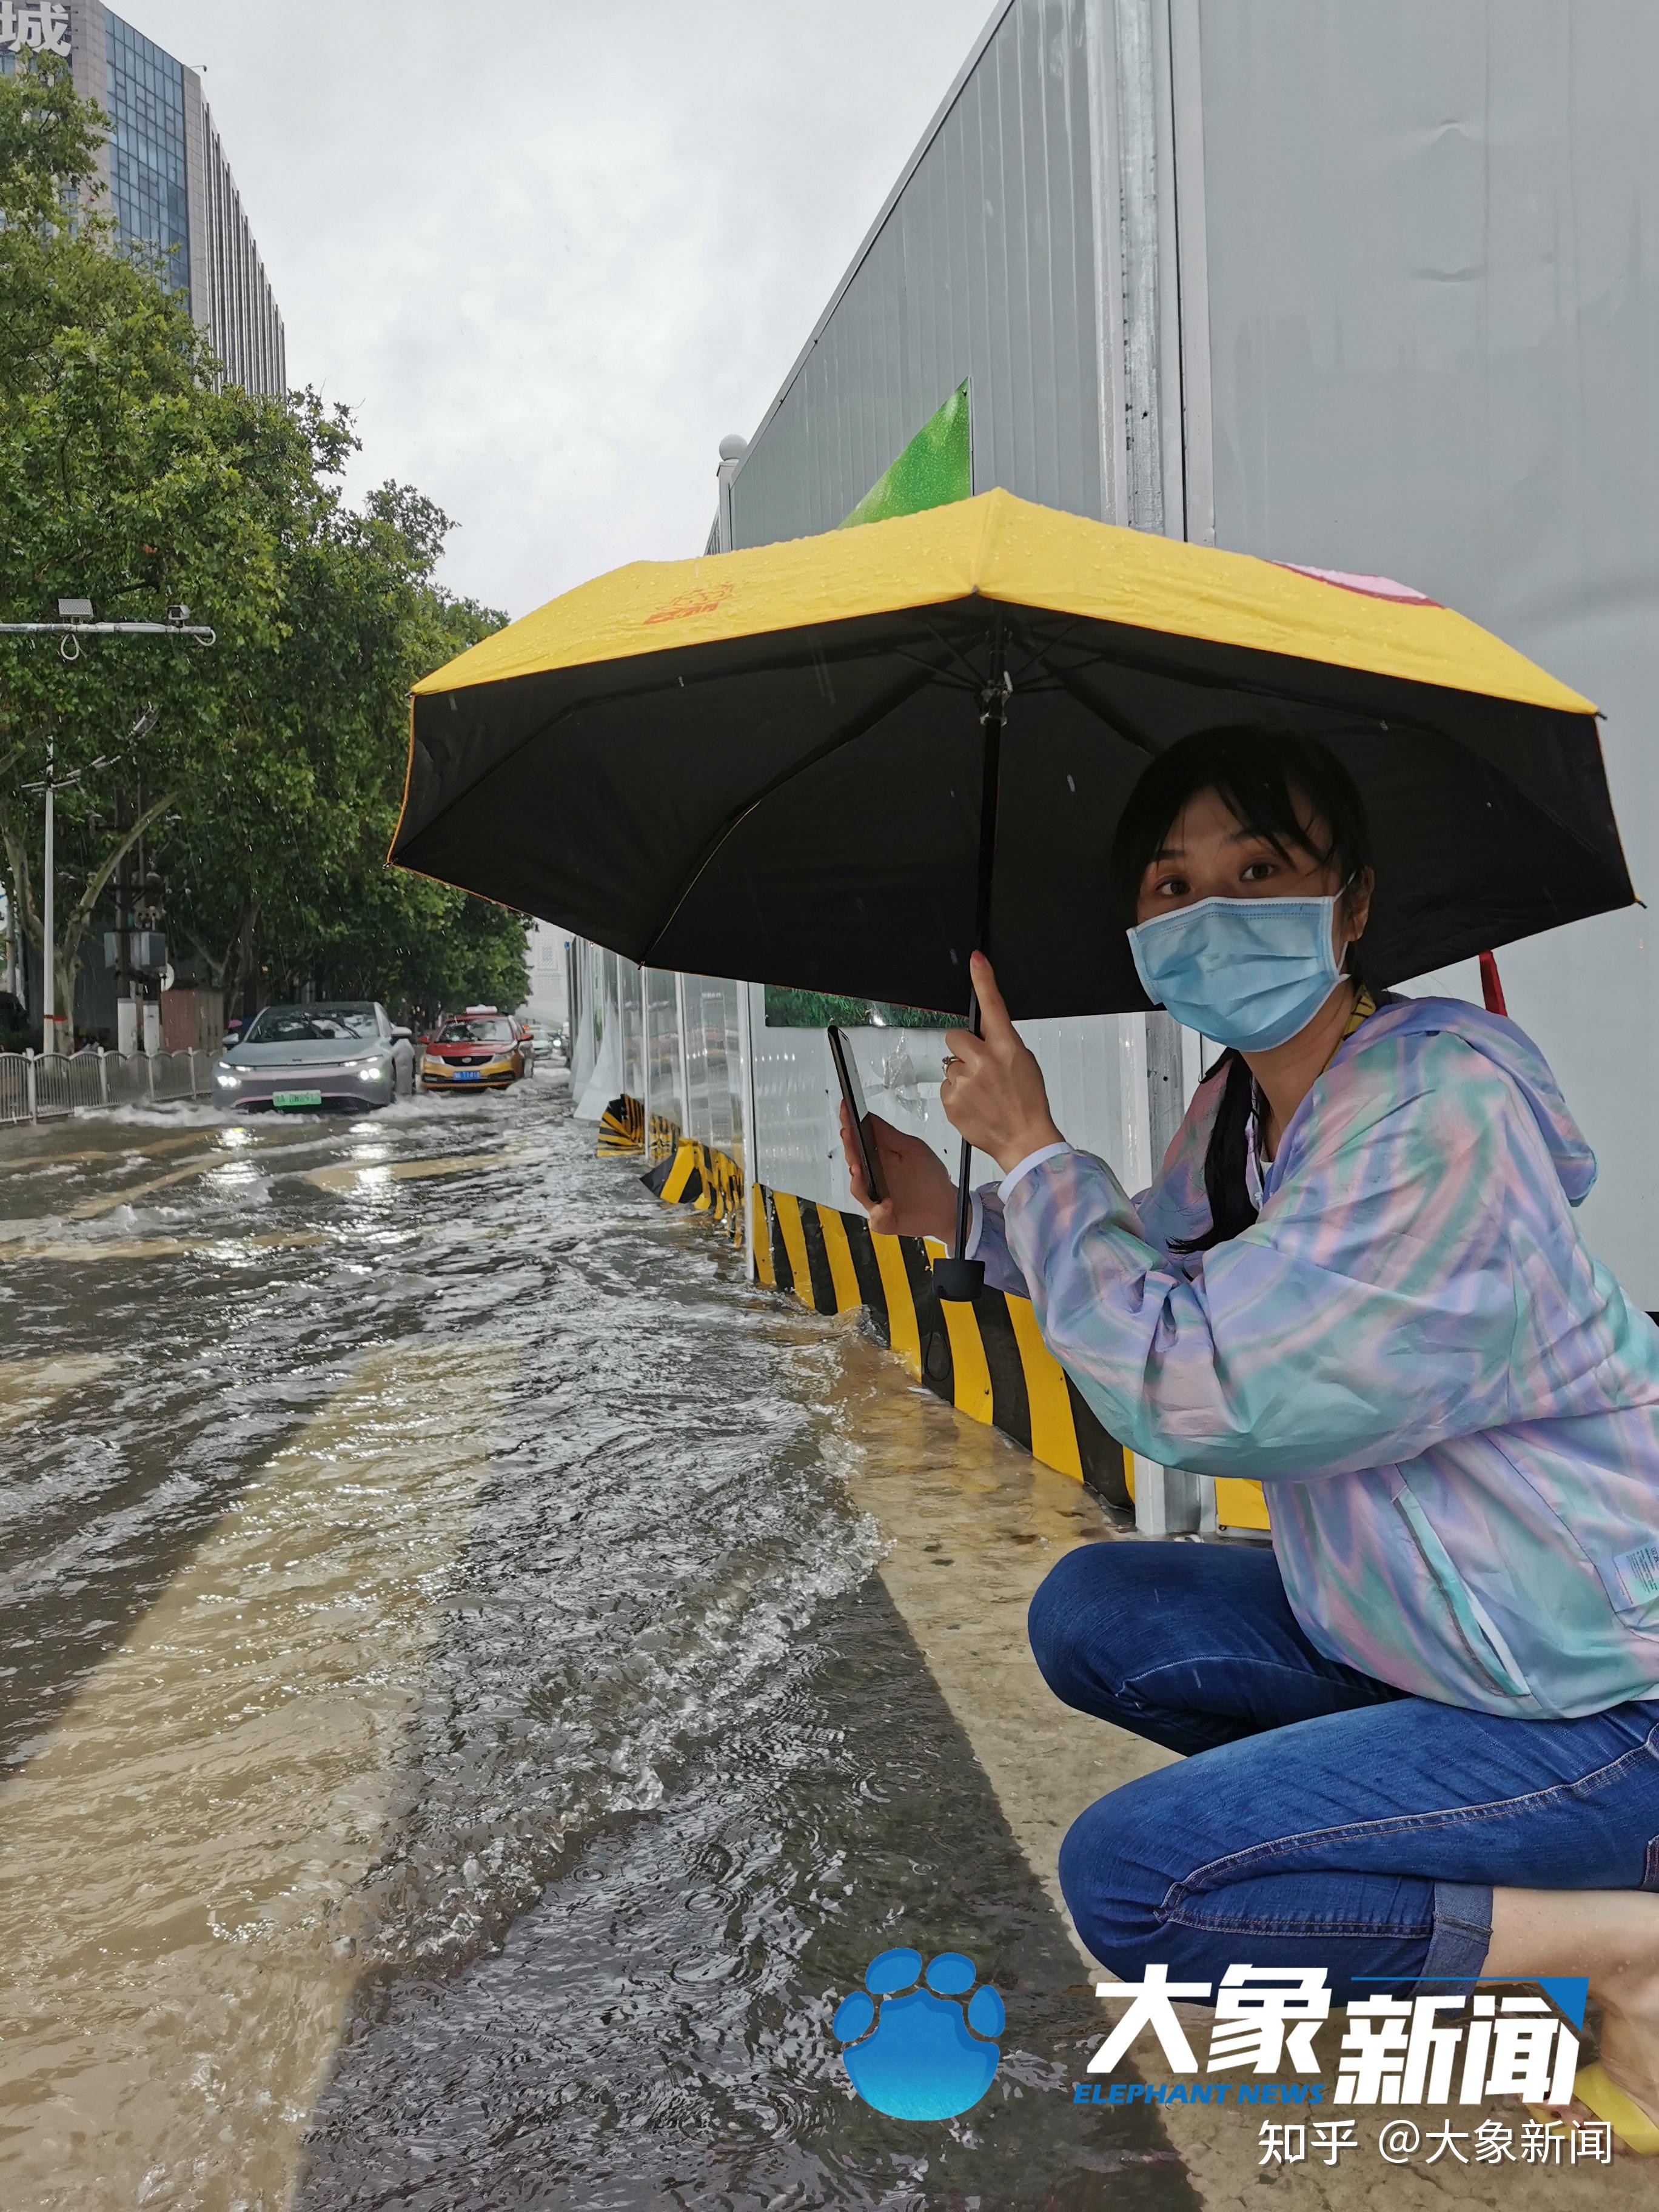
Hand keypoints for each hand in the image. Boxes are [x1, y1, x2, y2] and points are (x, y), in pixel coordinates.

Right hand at [840, 1102, 957, 1241]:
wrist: (947, 1206)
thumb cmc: (929, 1177)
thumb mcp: (913, 1149)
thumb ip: (889, 1135)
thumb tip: (868, 1116)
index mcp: (879, 1158)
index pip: (858, 1140)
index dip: (850, 1125)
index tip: (844, 1110)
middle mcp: (873, 1178)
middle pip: (854, 1162)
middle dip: (849, 1148)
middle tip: (847, 1133)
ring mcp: (876, 1199)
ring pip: (859, 1190)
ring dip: (857, 1180)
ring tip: (858, 1168)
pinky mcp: (885, 1218)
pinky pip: (877, 1217)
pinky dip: (880, 1211)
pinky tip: (887, 1203)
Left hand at [941, 952, 1062, 1172]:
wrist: (1024, 1139)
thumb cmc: (1028, 1101)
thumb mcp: (1024, 1063)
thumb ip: (1002, 1045)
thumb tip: (983, 1036)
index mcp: (1006, 1047)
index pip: (992, 1006)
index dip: (983, 980)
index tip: (975, 960)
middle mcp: (982, 1060)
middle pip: (955, 1037)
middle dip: (964, 1049)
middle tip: (981, 1069)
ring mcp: (964, 1081)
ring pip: (951, 1066)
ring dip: (963, 1076)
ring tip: (983, 1094)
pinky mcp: (951, 1100)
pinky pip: (947, 1087)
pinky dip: (958, 1095)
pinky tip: (975, 1106)